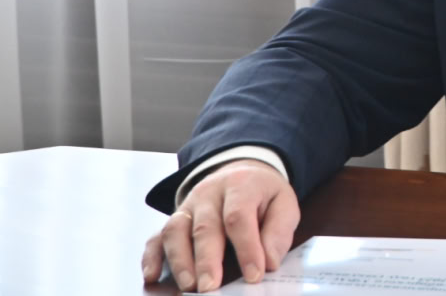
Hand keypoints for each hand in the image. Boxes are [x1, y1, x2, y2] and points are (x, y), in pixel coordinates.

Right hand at [140, 159, 299, 292]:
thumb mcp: (284, 203)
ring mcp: (187, 206)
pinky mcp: (174, 218)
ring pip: (176, 230)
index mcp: (240, 185)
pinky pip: (156, 236)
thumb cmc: (264, 195)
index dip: (246, 248)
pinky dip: (151, 256)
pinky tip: (152, 276)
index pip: (239, 217)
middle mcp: (209, 193)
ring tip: (188, 286)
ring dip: (180, 260)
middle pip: (205, 226)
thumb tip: (269, 262)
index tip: (254, 275)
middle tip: (211, 287)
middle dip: (207, 260)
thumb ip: (279, 231)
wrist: (242, 172)